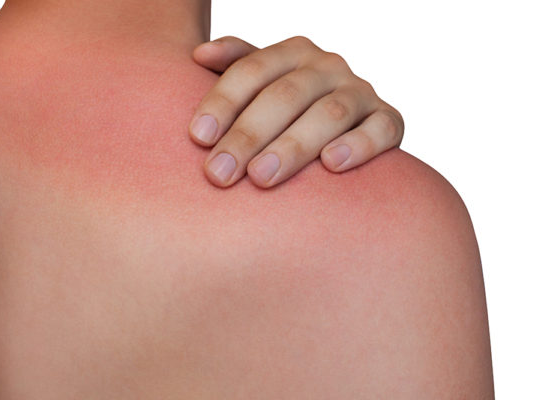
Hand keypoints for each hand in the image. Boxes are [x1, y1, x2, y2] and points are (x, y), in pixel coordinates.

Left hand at [189, 36, 403, 187]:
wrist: (347, 124)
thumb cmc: (287, 110)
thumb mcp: (261, 83)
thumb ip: (235, 66)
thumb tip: (199, 55)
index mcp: (292, 53)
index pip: (251, 70)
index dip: (223, 101)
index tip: (198, 137)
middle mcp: (327, 67)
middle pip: (284, 95)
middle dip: (248, 135)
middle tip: (220, 173)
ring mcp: (360, 93)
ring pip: (329, 113)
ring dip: (293, 146)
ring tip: (261, 177)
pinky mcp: (389, 121)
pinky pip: (381, 129)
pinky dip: (359, 144)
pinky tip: (332, 164)